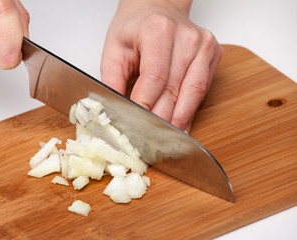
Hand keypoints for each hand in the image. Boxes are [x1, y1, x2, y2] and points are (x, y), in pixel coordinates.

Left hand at [101, 0, 222, 132]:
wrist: (157, 10)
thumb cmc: (135, 28)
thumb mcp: (114, 49)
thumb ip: (112, 81)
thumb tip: (114, 111)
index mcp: (158, 30)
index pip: (155, 78)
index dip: (145, 106)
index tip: (136, 127)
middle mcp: (186, 37)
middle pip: (174, 90)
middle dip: (160, 120)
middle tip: (148, 141)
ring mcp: (204, 46)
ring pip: (192, 94)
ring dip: (178, 120)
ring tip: (166, 139)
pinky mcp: (212, 55)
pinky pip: (202, 90)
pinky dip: (190, 111)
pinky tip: (180, 125)